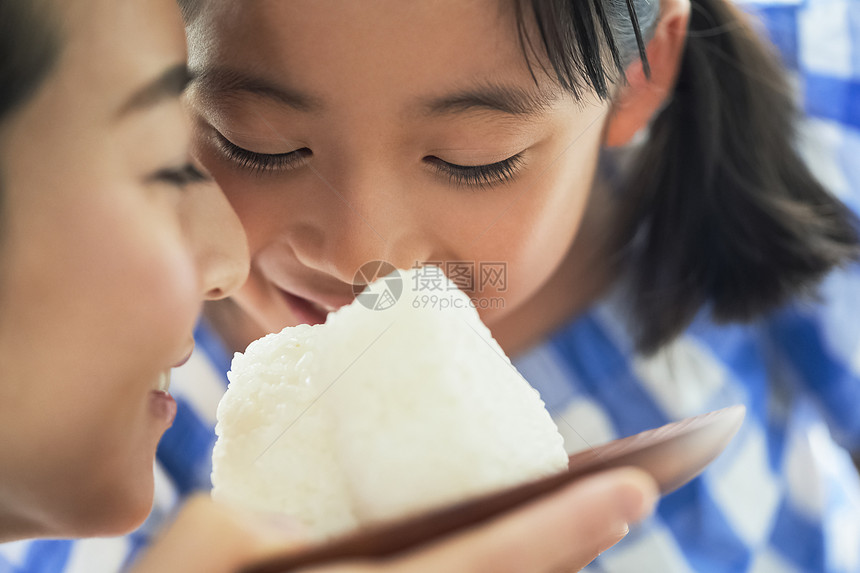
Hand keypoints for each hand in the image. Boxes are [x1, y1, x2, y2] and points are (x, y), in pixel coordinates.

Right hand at [130, 467, 657, 572]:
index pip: (484, 561)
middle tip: (623, 495)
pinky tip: (497, 552)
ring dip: (545, 566)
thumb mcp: (190, 558)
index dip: (565, 526)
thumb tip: (302, 529)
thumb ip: (242, 526)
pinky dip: (496, 571)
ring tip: (575, 524)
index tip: (635, 485)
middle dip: (577, 548)